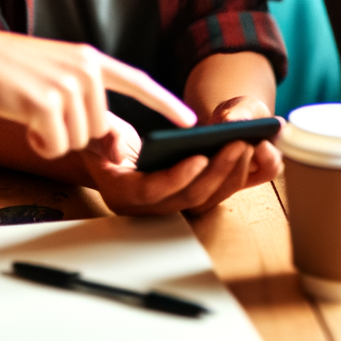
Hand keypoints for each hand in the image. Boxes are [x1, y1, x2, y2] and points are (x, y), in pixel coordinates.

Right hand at [0, 28, 194, 158]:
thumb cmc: (7, 73)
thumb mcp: (55, 75)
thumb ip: (85, 97)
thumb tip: (110, 135)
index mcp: (89, 58)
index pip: (137, 81)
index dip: (166, 103)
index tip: (191, 119)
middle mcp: (85, 68)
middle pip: (98, 128)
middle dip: (70, 132)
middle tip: (40, 113)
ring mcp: (68, 84)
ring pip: (79, 140)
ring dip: (53, 139)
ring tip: (29, 113)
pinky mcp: (48, 103)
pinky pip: (56, 145)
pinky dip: (39, 144)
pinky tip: (22, 123)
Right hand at [80, 98, 281, 215]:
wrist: (102, 153)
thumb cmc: (98, 139)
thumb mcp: (94, 133)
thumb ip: (103, 139)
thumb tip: (117, 150)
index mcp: (121, 193)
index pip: (152, 191)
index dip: (178, 176)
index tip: (200, 157)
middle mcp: (146, 206)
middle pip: (187, 197)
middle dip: (215, 172)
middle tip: (237, 145)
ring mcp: (166, 204)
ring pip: (204, 198)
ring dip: (229, 174)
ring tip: (246, 144)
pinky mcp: (181, 196)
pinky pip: (210, 192)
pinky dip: (229, 176)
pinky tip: (245, 151)